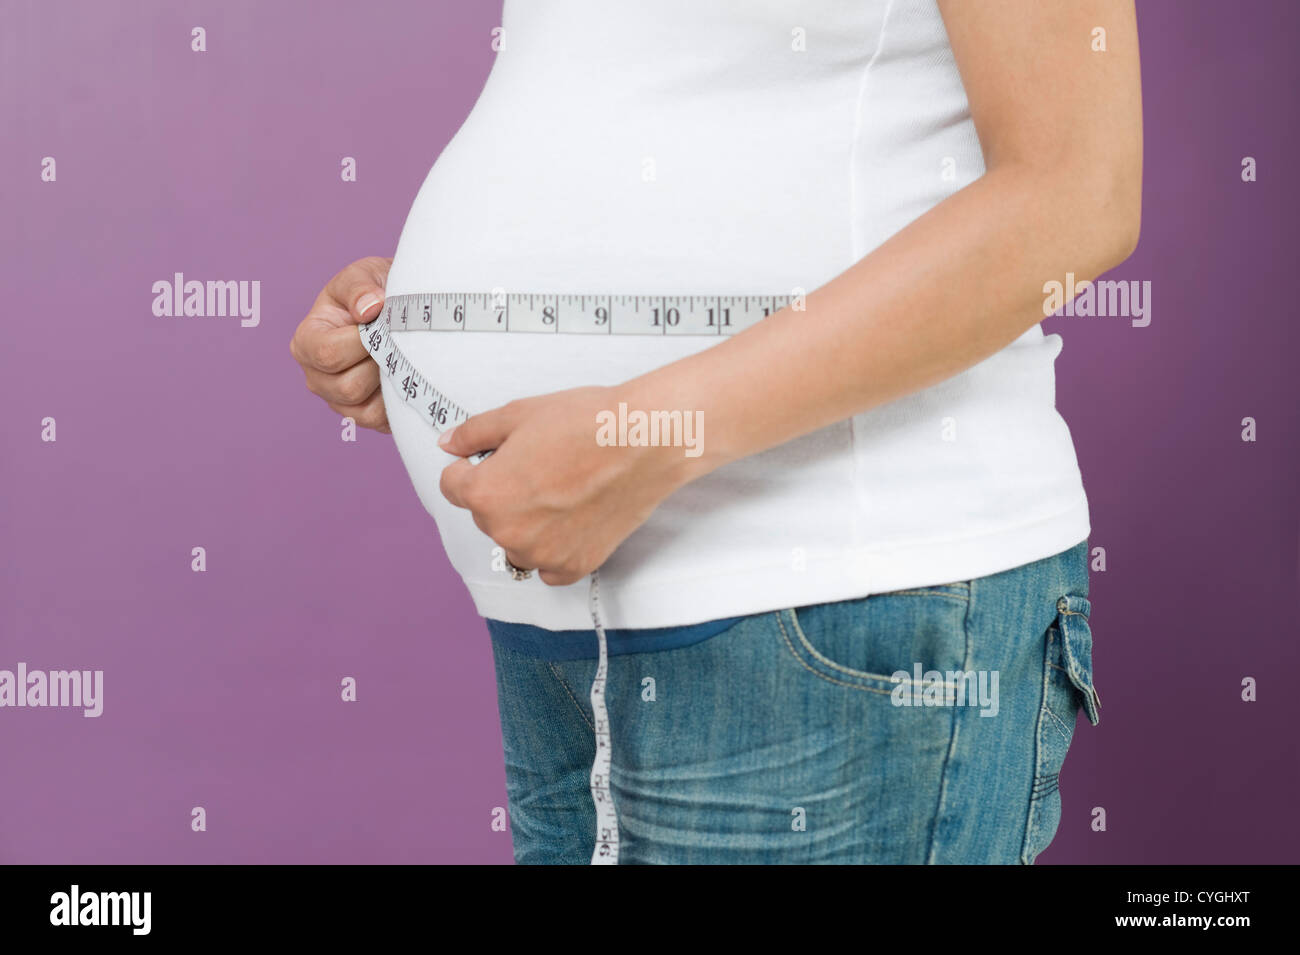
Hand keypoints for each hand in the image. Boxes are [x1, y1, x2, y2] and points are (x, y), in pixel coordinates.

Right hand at [290, 256, 392, 432]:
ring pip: (366, 408)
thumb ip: (360, 288)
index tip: (382, 321)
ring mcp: (339, 401)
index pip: (328, 355)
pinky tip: (406, 374)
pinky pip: (382, 420)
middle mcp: (316, 377)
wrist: (400, 309)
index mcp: (306, 342)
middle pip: (348, 387)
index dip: (361, 342)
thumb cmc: (374, 290)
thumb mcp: (363, 275)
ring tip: (401, 354)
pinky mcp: (364, 416)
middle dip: (379, 363)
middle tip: (397, 339)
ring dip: (391, 381)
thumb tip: (369, 308)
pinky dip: (399, 400)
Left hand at [437, 386, 700, 585]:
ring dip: (526, 525)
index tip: (490, 460)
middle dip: (502, 493)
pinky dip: (554, 548)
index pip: (452, 487)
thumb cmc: (587, 424)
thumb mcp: (518, 414)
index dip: (470, 467)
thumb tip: (449, 443)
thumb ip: (474, 434)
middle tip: (540, 466)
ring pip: (516, 544)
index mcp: (486, 495)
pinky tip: (572, 518)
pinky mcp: (575, 566)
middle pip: (485, 515)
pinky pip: (548, 568)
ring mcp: (542, 554)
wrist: (643, 441)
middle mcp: (508, 532)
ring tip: (560, 491)